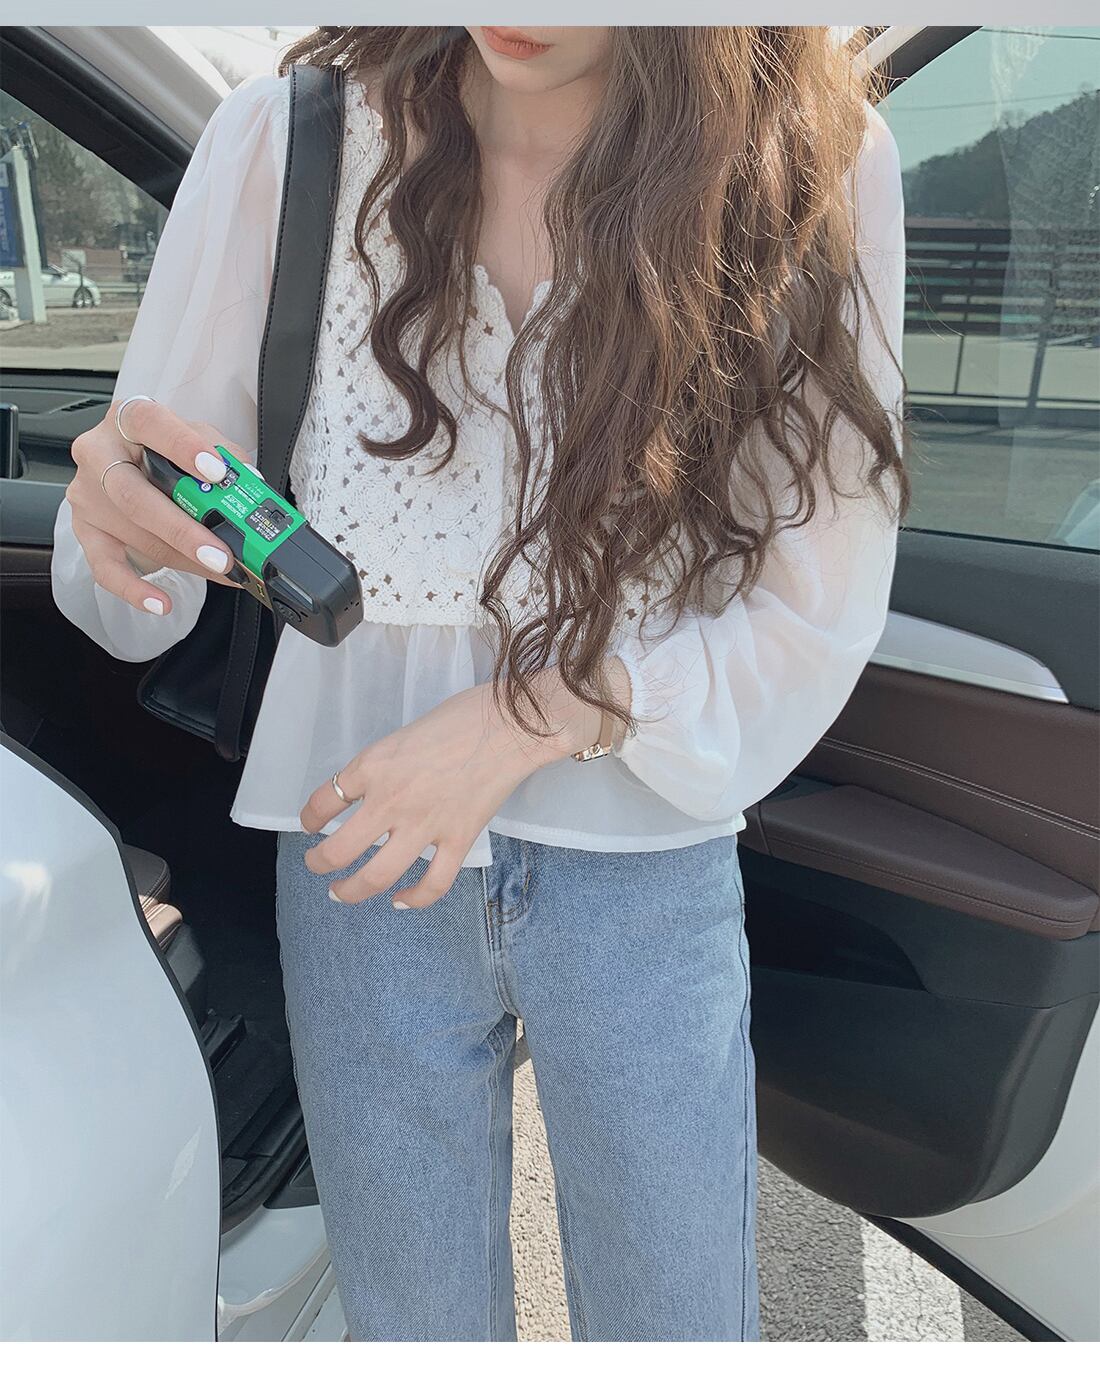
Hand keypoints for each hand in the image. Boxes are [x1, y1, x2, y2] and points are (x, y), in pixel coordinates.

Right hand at [67, 398, 254, 613]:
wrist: (130, 459)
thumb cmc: (168, 449)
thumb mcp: (197, 439)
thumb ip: (225, 456)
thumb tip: (252, 488)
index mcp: (128, 420)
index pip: (150, 424)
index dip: (183, 446)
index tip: (216, 471)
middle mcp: (99, 454)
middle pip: (134, 496)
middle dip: (183, 530)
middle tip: (222, 554)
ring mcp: (87, 495)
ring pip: (134, 534)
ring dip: (183, 561)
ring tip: (224, 573)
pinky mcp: (86, 530)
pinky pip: (105, 567)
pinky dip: (134, 589)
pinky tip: (160, 602)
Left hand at [298, 662, 629, 909]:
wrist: (511, 725)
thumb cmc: (461, 717)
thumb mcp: (404, 734)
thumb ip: (385, 766)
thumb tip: (376, 791)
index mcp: (373, 766)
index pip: (325, 800)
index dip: (309, 817)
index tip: (309, 823)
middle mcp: (390, 800)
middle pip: (339, 849)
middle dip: (320, 864)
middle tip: (317, 866)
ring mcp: (424, 824)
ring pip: (377, 875)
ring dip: (352, 890)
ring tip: (341, 893)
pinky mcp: (458, 839)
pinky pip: (433, 883)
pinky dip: (414, 898)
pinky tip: (401, 900)